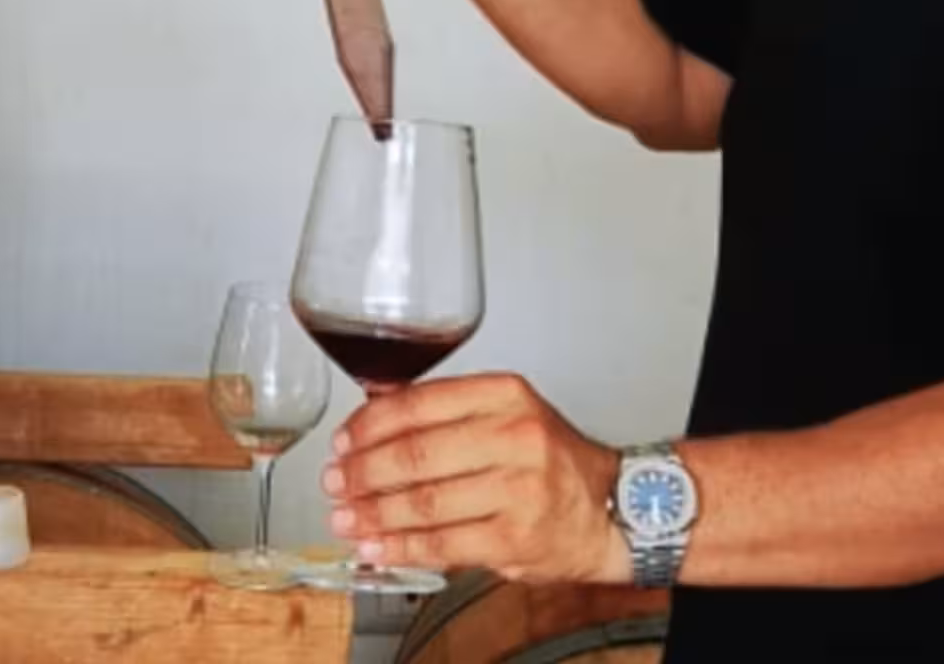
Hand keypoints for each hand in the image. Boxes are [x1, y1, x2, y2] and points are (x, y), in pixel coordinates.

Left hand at [320, 374, 630, 585]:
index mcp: (506, 395)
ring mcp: (517, 489)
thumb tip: (373, 406)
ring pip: (424, 502)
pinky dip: (401, 548)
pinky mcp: (514, 538)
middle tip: (335, 482)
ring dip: (374, 514)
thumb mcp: (507, 412)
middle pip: (416, 454)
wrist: (608, 507)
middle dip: (362, 472)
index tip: (342, 440)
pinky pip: (442, 545)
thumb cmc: (550, 459)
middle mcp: (514, 436)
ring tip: (346, 517)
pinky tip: (377, 547)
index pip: (419, 402)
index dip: (369, 425)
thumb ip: (445, 409)